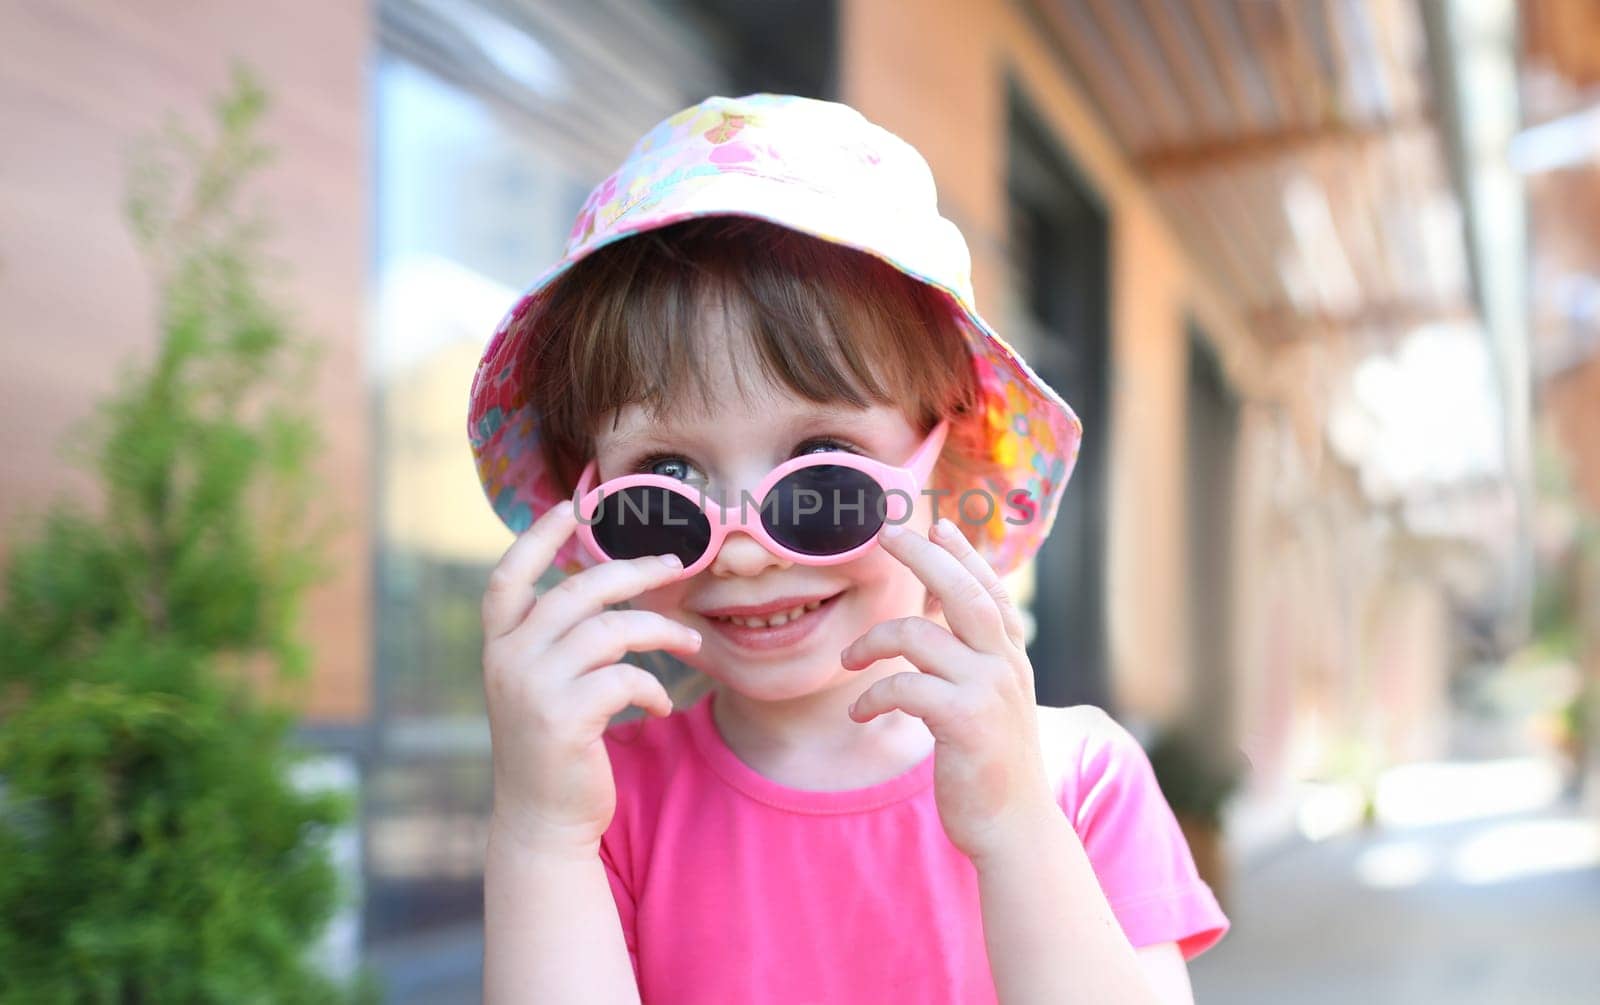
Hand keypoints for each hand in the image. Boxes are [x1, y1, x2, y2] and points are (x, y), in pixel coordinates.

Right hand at [480, 500, 702, 855]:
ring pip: (611, 630)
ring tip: (691, 645)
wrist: (543, 823)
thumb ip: (557, 641)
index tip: (574, 505)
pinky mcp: (564, 719)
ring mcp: (532, 689)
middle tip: (676, 565)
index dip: (538, 536)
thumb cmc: (555, 747)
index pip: (508, 577)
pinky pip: (625, 678)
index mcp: (498, 647)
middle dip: (634, 571)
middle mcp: (507, 661)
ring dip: (661, 633)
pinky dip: (654, 687)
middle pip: (578, 592)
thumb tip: (606, 585)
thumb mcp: (542, 687)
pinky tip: (661, 705)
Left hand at [840, 517, 1057, 862]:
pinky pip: (904, 686)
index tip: (938, 527)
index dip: (963, 555)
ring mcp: (987, 690)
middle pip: (961, 591)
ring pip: (918, 635)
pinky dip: (872, 694)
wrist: (1014, 827)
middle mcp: (1004, 665)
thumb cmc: (992, 765)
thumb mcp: (994, 702)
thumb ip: (977, 662)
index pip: (988, 590)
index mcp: (1010, 657)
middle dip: (922, 557)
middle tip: (887, 533)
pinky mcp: (964, 721)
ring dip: (871, 642)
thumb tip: (943, 626)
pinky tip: (860, 712)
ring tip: (848, 660)